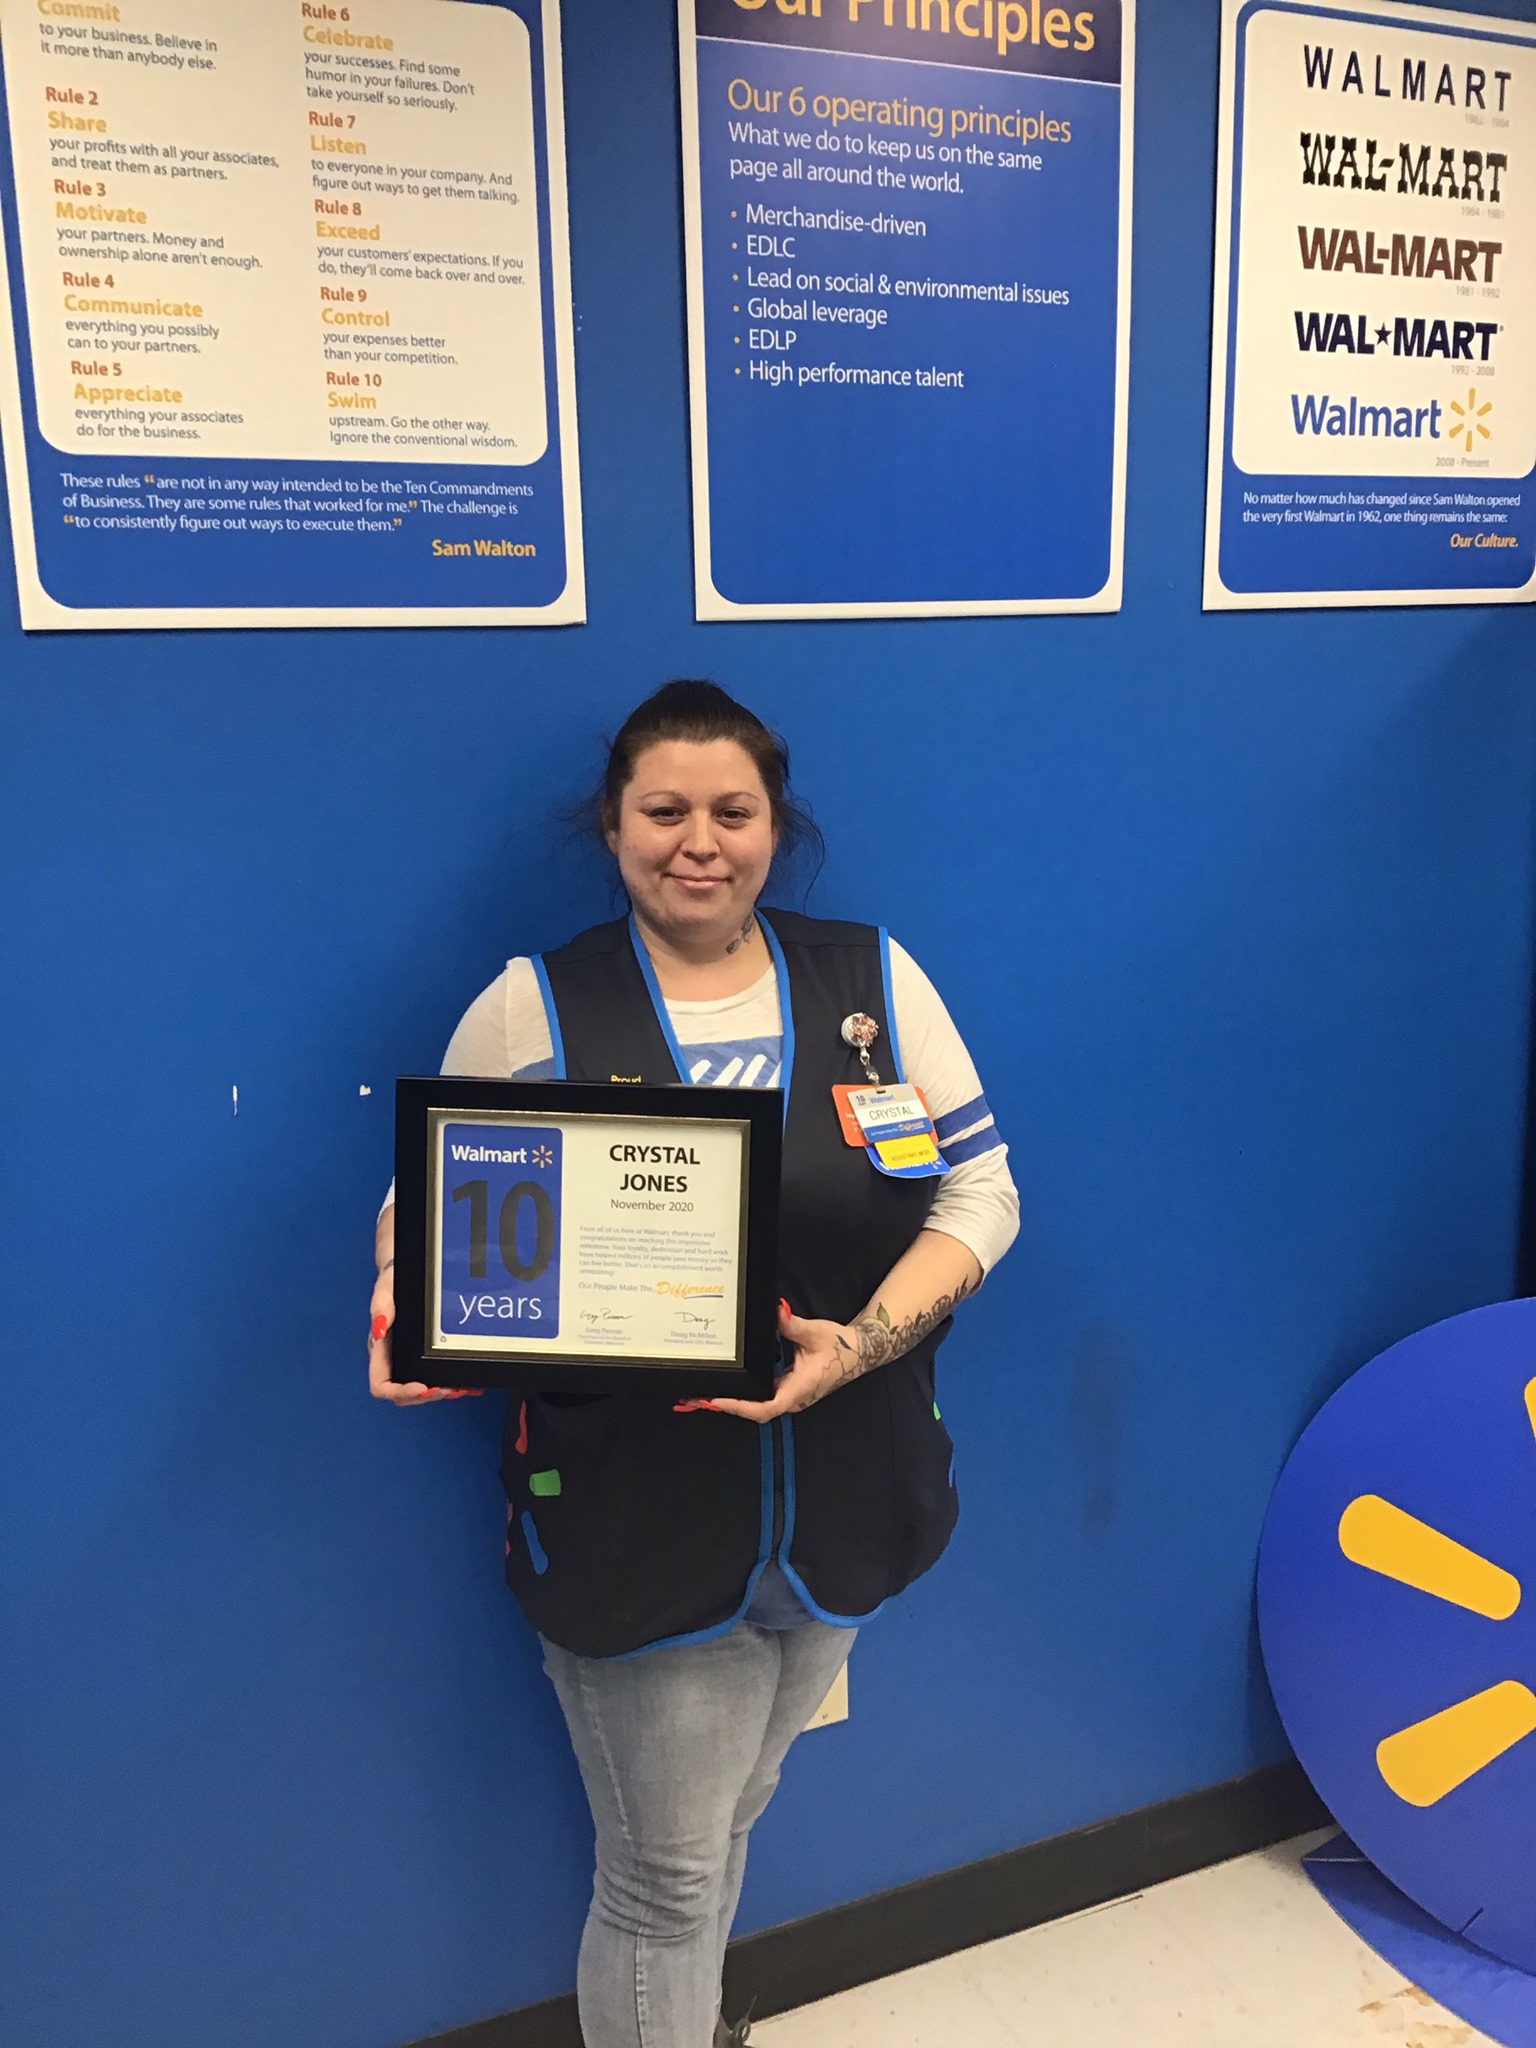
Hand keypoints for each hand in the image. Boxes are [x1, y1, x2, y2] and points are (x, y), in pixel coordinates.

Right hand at [366, 1266, 480, 1406]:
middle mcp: (393, 1359)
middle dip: (427, 1395)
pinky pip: (436, 1375)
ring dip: (442, 1392)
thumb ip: (380, 1309)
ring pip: (422, 1390)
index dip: (400, 1392)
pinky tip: (470, 1383)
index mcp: (380, 1350)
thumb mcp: (385, 1289)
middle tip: (449, 1389)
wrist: (406, 1271)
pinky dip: (453, 1383)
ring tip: (461, 1388)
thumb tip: (379, 1330)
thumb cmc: (392, 1282)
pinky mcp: (425, 1355)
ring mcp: (409, 1359)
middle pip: (404, 1394)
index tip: (421, 1387)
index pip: (381, 1385)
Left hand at [688, 1302, 865, 1421]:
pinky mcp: (787, 1389)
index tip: (716, 1401)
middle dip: (724, 1406)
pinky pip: (760, 1396)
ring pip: (755, 1406)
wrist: (858, 1351)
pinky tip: (725, 1387)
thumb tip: (775, 1310)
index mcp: (797, 1390)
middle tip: (694, 1399)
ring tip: (700, 1396)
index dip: (738, 1406)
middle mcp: (791, 1398)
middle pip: (753, 1410)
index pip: (764, 1407)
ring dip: (730, 1402)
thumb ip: (791, 1325)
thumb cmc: (839, 1346)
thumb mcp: (814, 1333)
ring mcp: (789, 1395)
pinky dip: (741, 1394)